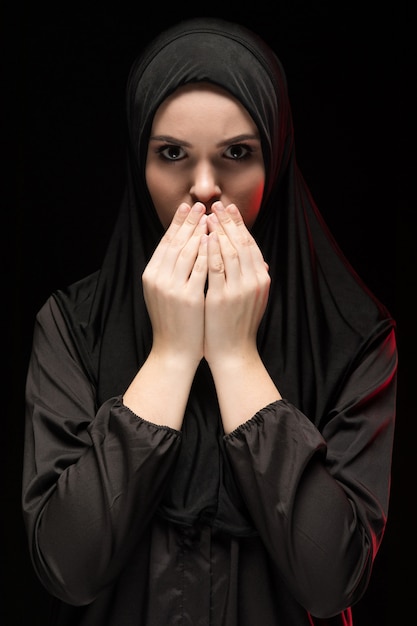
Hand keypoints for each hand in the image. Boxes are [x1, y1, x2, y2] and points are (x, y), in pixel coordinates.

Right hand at [142, 202, 207, 368]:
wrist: (174, 351)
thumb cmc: (174, 322)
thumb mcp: (165, 293)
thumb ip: (171, 271)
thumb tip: (183, 246)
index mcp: (151, 275)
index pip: (165, 242)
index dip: (177, 223)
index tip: (187, 207)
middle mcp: (158, 278)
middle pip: (176, 242)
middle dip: (189, 222)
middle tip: (201, 204)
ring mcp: (172, 288)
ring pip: (187, 252)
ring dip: (199, 232)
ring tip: (210, 217)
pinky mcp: (188, 297)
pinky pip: (201, 269)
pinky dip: (208, 252)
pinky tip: (216, 240)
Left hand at [204, 202, 270, 368]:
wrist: (233, 353)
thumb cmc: (236, 326)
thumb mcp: (250, 299)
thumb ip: (253, 279)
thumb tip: (257, 260)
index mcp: (260, 279)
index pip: (250, 244)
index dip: (239, 224)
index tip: (228, 208)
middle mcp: (254, 281)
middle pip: (241, 243)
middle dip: (228, 222)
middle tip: (217, 204)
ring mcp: (239, 290)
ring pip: (230, 251)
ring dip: (218, 231)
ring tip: (207, 216)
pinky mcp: (222, 298)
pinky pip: (215, 269)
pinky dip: (210, 251)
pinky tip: (203, 238)